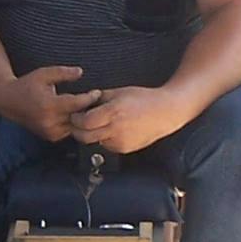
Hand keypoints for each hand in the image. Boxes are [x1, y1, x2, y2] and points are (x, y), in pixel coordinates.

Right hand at [4, 65, 98, 142]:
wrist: (9, 102)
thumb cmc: (28, 84)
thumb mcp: (44, 74)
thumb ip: (63, 73)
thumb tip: (81, 72)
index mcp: (49, 105)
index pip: (77, 104)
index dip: (90, 98)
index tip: (97, 92)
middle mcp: (49, 120)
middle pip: (78, 117)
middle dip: (89, 109)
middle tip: (98, 101)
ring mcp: (49, 131)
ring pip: (75, 127)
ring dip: (82, 118)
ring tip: (90, 108)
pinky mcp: (50, 136)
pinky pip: (68, 131)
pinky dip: (73, 124)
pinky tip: (77, 115)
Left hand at [68, 86, 187, 153]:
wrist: (166, 112)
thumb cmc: (144, 99)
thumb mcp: (120, 92)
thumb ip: (99, 98)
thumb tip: (83, 100)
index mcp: (113, 112)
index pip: (84, 121)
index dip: (76, 119)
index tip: (74, 114)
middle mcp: (115, 129)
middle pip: (85, 137)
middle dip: (77, 130)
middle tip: (77, 123)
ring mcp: (120, 141)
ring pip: (95, 142)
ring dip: (91, 135)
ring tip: (98, 124)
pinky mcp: (124, 149)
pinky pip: (106, 146)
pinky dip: (104, 139)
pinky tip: (112, 129)